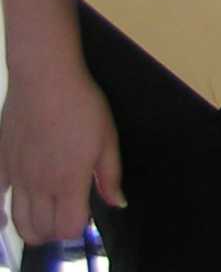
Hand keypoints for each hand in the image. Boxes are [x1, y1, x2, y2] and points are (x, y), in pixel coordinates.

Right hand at [0, 64, 122, 244]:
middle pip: (42, 231)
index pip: (68, 228)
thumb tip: (117, 202)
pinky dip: (1, 214)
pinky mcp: (0, 165)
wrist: (44, 80)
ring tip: (44, 218)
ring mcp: (16, 178)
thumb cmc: (81, 106)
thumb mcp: (107, 138)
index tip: (85, 213)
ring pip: (18, 222)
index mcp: (69, 181)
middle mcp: (39, 186)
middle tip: (66, 215)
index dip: (78, 227)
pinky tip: (7, 216)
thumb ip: (110, 176)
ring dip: (32, 228)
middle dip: (56, 231)